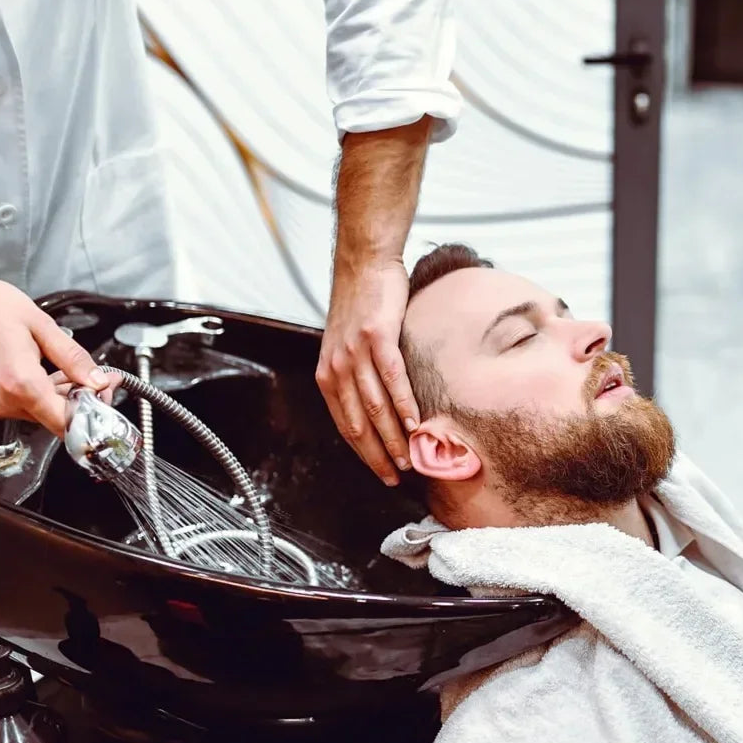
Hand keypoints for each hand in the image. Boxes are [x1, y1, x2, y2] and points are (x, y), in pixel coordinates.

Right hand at [0, 256, 113, 437]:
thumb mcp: (38, 323)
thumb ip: (72, 357)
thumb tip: (96, 378)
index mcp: (19, 383)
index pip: (65, 422)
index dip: (90, 410)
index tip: (101, 395)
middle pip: (50, 417)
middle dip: (74, 398)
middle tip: (89, 376)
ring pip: (30, 411)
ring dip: (49, 395)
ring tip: (55, 367)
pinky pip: (8, 406)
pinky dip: (25, 393)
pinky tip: (29, 370)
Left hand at [316, 260, 418, 485]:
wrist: (364, 266)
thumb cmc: (360, 307)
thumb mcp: (345, 348)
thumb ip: (355, 378)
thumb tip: (376, 411)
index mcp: (327, 375)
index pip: (345, 425)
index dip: (363, 453)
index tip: (381, 473)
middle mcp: (337, 367)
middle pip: (358, 423)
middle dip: (378, 455)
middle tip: (397, 476)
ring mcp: (356, 352)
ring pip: (375, 406)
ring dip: (393, 437)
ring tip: (410, 458)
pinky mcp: (377, 336)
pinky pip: (392, 378)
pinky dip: (403, 404)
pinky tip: (414, 423)